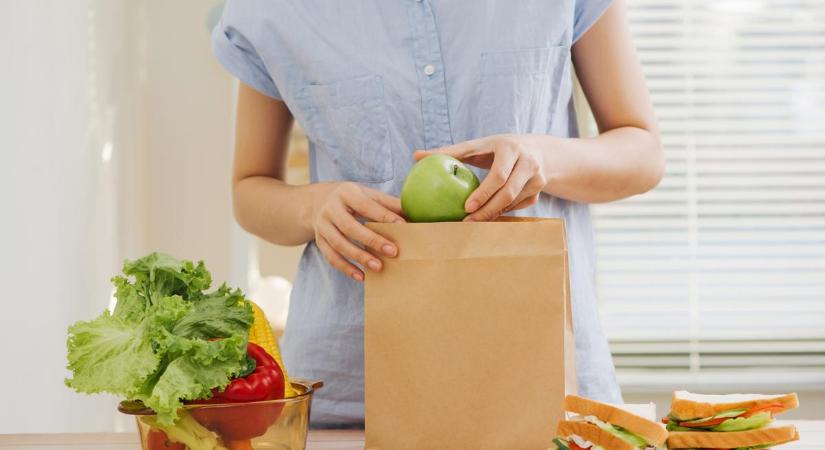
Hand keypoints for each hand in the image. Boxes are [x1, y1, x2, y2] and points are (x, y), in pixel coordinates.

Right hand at [311, 182, 404, 280]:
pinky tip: (362, 276)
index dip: (384, 216)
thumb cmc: (352, 199)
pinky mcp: (319, 240)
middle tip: (393, 252)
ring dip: (359, 257)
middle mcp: (331, 209)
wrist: (318, 201)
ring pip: (339, 244)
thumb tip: (413, 214)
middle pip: (350, 227)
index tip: (402, 226)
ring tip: (379, 267)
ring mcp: (322, 226)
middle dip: (372, 240)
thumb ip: (388, 203)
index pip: (366, 206)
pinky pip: (331, 257)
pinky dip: (346, 268)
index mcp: (346, 193)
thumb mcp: (367, 194)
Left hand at [415, 134, 546, 220]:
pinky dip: (503, 213)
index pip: (498, 174)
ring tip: (473, 224)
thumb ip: (449, 152)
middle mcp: (528, 162)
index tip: (465, 207)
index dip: (483, 192)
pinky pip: (519, 208)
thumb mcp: (477, 146)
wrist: (538, 150)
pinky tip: (488, 218)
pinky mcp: (539, 191)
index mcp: (510, 148)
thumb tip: (416, 156)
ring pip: (514, 203)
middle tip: (466, 223)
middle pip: (508, 193)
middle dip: (487, 210)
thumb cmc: (496, 148)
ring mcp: (537, 178)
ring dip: (494, 214)